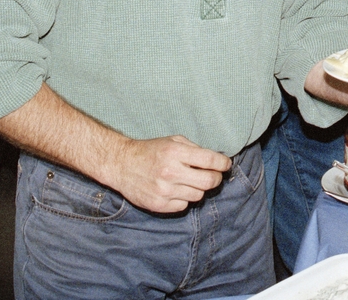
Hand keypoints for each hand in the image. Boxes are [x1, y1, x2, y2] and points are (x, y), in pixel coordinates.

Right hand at [109, 135, 230, 213]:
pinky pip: (184, 205)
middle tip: (214, 175)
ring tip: (188, 181)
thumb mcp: (172, 141)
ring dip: (198, 188)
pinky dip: (184, 198)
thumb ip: (194, 149)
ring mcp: (164, 191)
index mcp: (175, 153)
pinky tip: (176, 190)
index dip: (223, 163)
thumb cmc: (150, 151)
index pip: (210, 160)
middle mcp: (170, 172)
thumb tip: (217, 160)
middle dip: (216, 178)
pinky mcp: (159, 205)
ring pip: (198, 195)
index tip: (226, 164)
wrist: (121, 165)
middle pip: (209, 182)